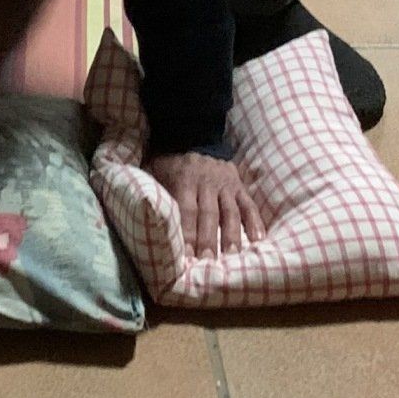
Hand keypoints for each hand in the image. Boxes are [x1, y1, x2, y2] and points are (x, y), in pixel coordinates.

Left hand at [150, 152, 264, 258]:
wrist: (192, 135)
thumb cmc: (168, 162)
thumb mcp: (154, 170)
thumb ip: (152, 191)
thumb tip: (140, 215)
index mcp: (184, 179)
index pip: (186, 210)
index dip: (186, 233)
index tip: (186, 256)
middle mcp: (207, 181)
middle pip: (209, 214)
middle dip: (208, 239)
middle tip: (208, 263)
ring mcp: (225, 184)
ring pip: (230, 211)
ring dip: (231, 235)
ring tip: (232, 257)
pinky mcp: (238, 185)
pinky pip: (249, 204)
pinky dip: (255, 222)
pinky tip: (258, 240)